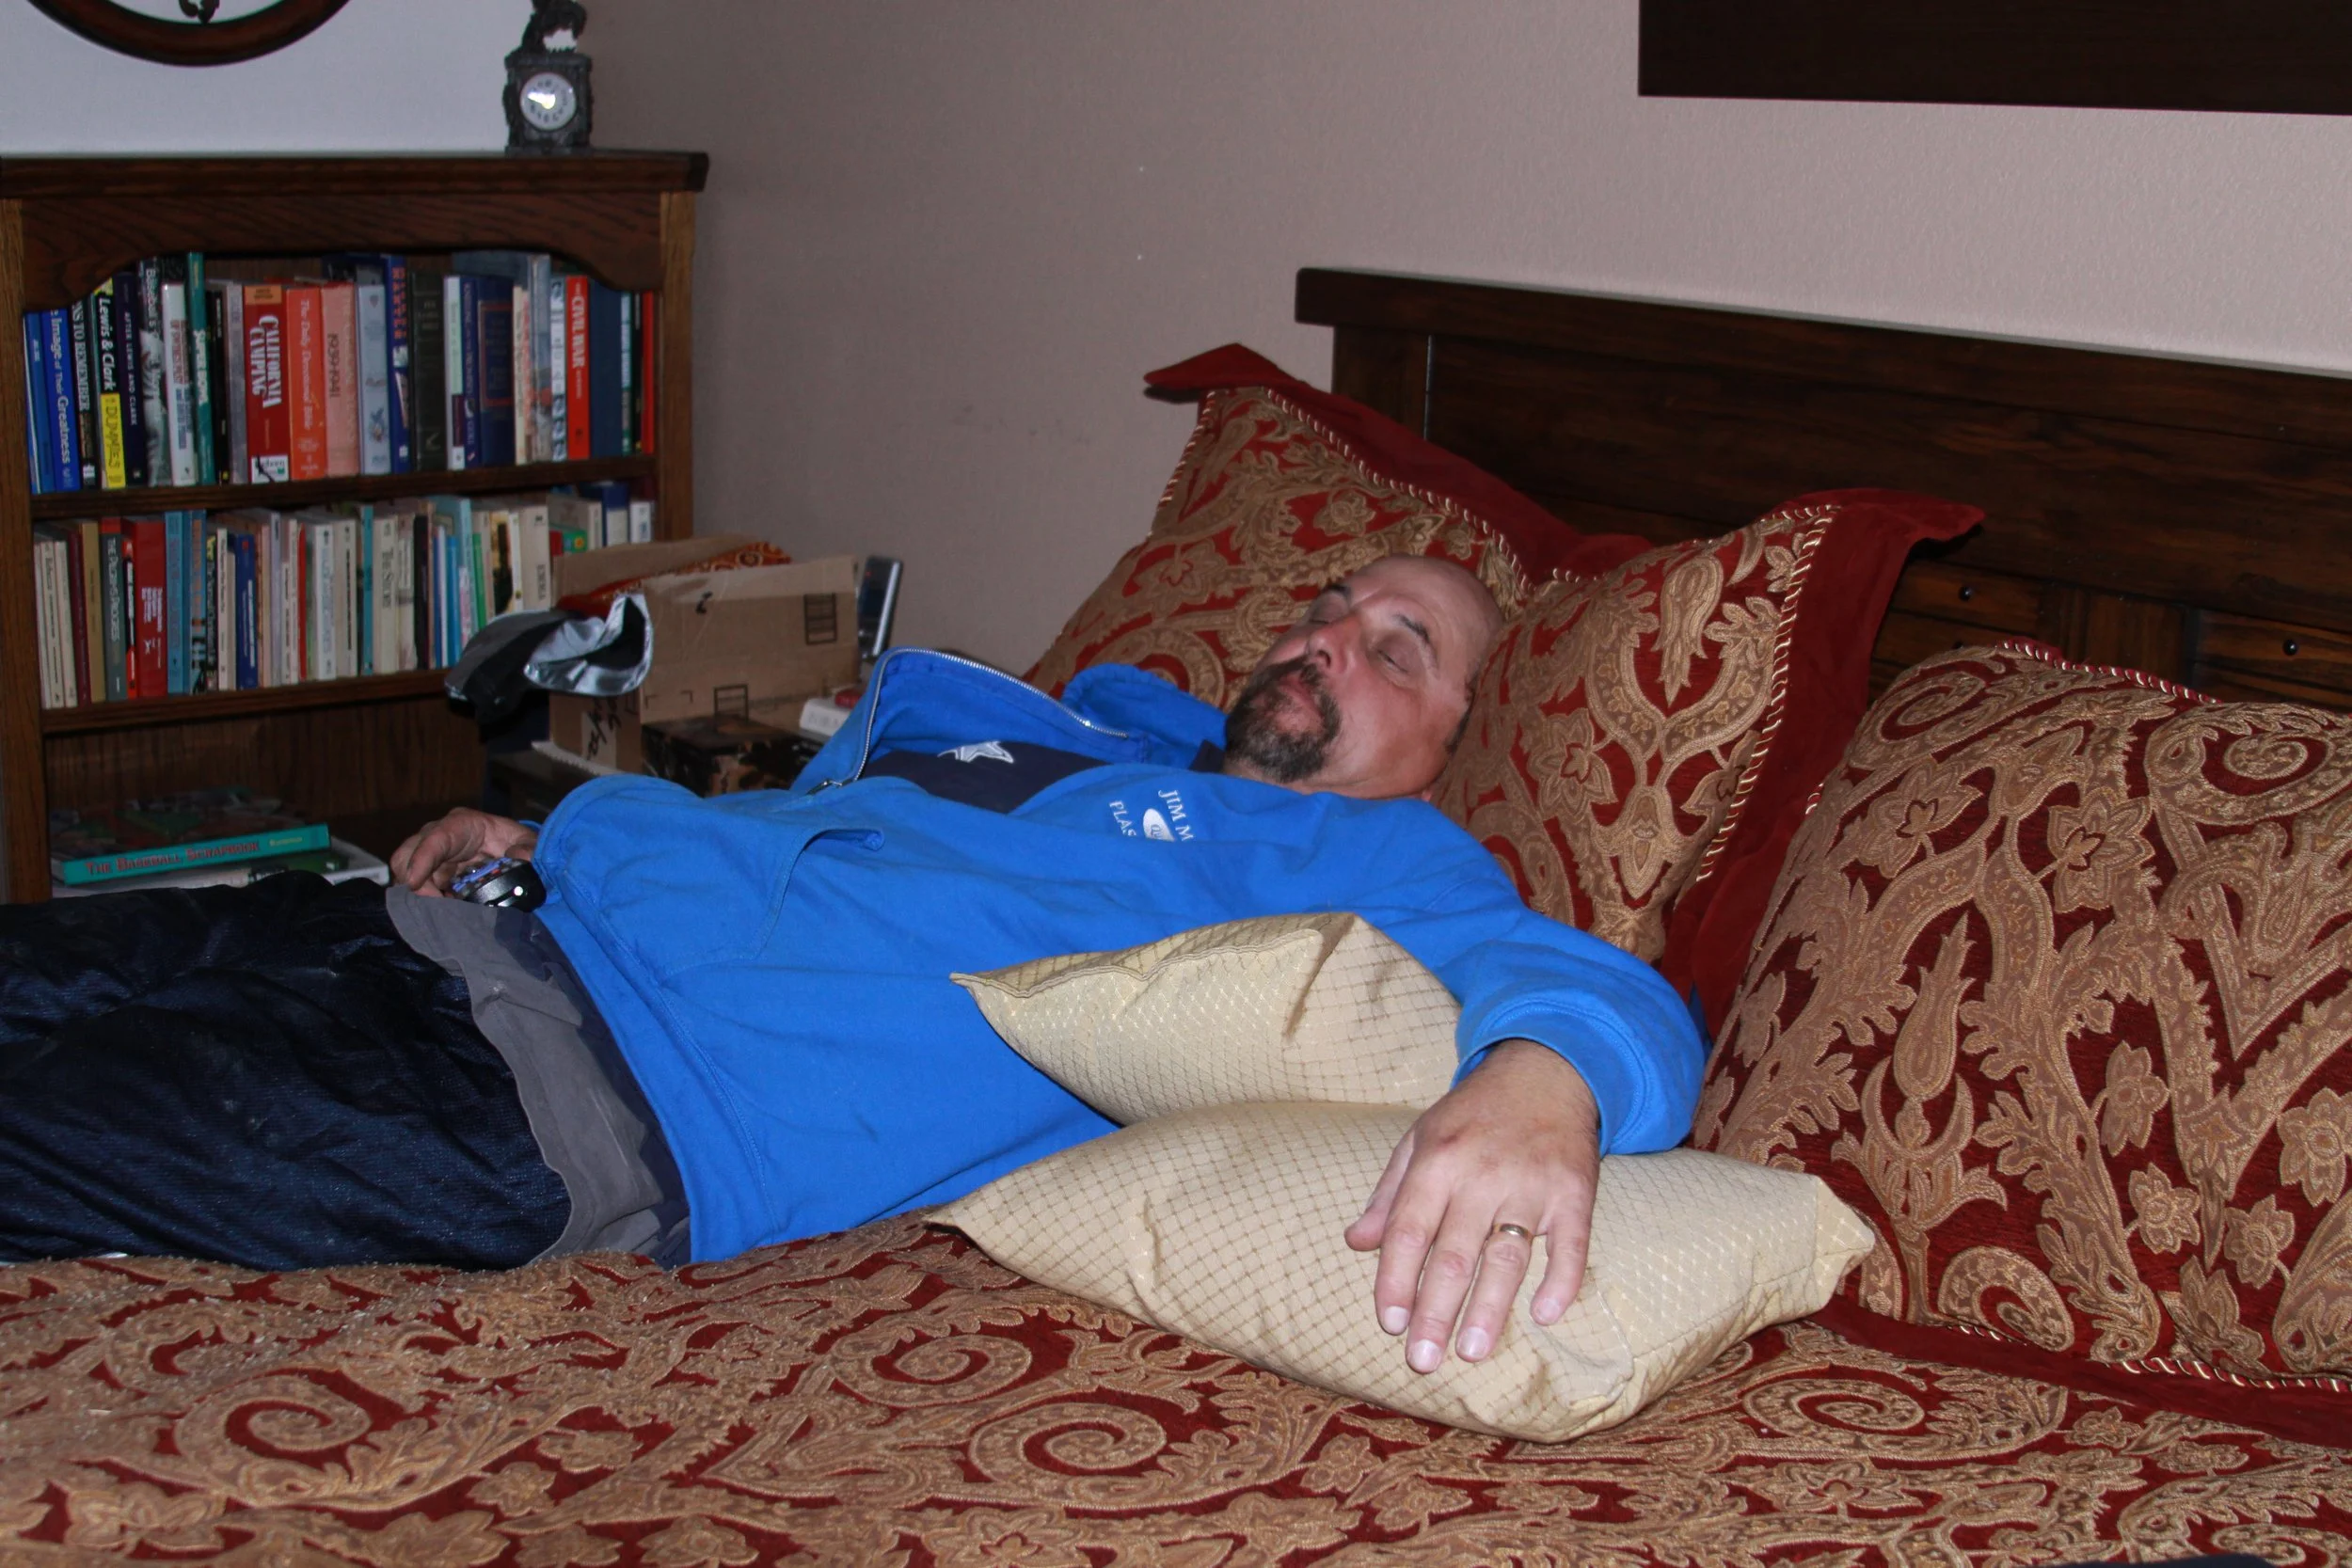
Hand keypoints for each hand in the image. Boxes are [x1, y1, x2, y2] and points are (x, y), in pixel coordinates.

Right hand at [389, 808, 538, 895]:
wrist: (513, 852)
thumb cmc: (516, 842)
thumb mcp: (529, 843)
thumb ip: (529, 849)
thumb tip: (521, 857)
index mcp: (461, 824)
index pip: (434, 838)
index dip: (421, 859)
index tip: (415, 883)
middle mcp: (439, 836)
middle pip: (407, 854)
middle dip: (413, 881)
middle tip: (434, 905)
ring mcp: (431, 856)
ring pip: (405, 872)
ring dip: (417, 894)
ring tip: (440, 910)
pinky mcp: (431, 874)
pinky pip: (416, 887)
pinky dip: (424, 900)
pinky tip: (442, 910)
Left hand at [1344, 1040, 1599, 1372]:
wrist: (1547, 1070)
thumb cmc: (1474, 1114)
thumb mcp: (1420, 1139)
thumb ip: (1388, 1194)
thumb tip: (1355, 1243)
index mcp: (1438, 1160)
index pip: (1409, 1230)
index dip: (1396, 1279)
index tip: (1389, 1324)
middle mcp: (1483, 1174)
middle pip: (1454, 1254)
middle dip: (1435, 1312)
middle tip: (1422, 1360)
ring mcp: (1532, 1184)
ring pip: (1508, 1256)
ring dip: (1489, 1308)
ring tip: (1471, 1352)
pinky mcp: (1576, 1191)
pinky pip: (1572, 1244)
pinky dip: (1562, 1280)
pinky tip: (1545, 1314)